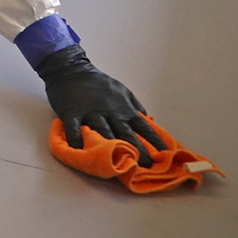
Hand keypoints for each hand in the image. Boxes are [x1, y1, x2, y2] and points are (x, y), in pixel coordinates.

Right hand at [34, 45, 165, 157]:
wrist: (72, 70)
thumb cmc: (99, 83)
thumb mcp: (123, 91)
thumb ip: (135, 107)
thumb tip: (149, 121)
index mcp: (124, 109)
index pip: (144, 128)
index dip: (155, 142)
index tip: (165, 156)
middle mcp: (111, 113)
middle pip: (126, 134)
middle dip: (137, 151)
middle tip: (146, 167)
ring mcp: (91, 113)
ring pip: (103, 132)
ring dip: (110, 148)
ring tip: (117, 165)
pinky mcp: (72, 113)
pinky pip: (74, 128)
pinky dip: (75, 139)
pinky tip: (78, 150)